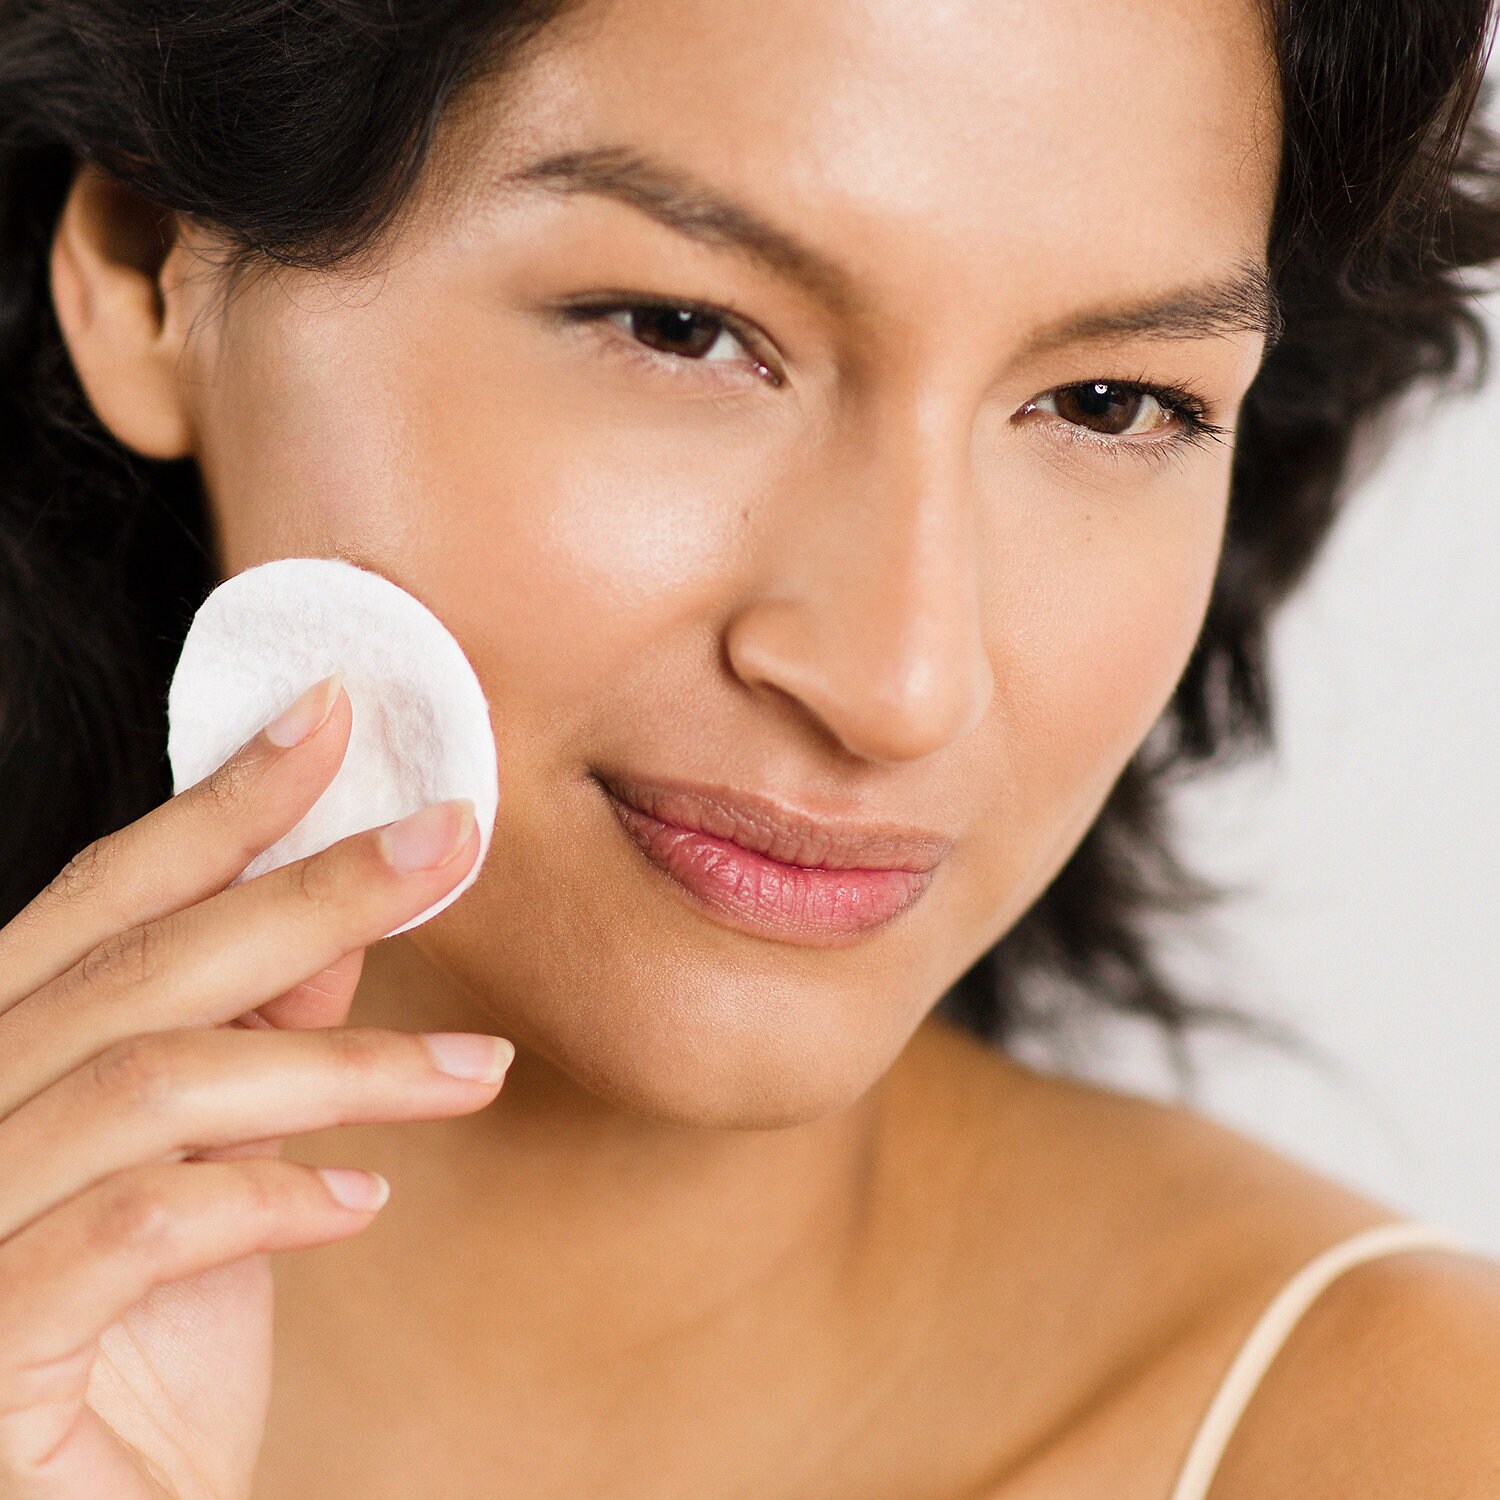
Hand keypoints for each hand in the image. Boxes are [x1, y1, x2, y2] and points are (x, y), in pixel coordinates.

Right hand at [0, 674, 510, 1499]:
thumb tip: (339, 920)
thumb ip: (253, 1047)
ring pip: (156, 1083)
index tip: (328, 715)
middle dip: (308, 890)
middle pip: (137, 967)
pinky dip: (269, 1200)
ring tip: (472, 1068)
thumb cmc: (146, 1363)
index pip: (105, 898)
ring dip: (343, 1064)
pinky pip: (135, 1225)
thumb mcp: (217, 1176)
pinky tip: (364, 1202)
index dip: (218, 802)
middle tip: (450, 836)